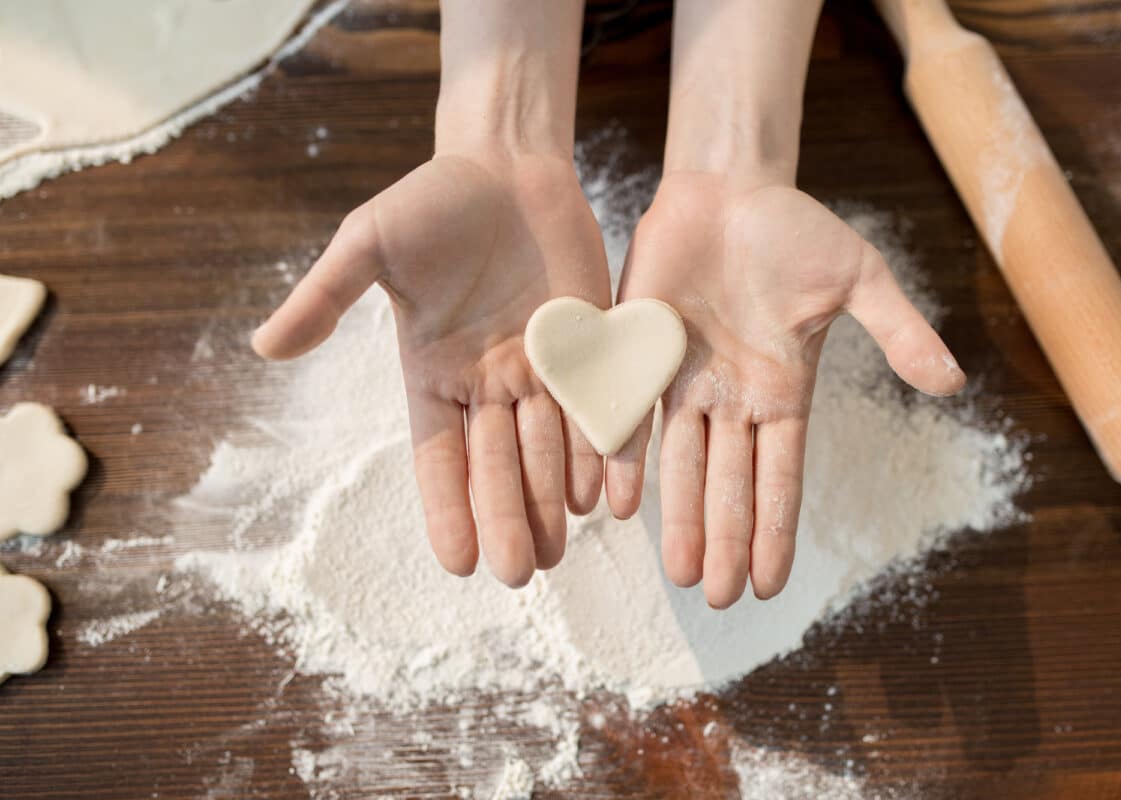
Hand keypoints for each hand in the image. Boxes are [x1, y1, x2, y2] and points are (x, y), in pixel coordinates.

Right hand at [253, 152, 610, 585]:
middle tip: (518, 572)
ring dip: (551, 499)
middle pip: (497, 463)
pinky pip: (595, 407)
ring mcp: (540, 369)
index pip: (439, 455)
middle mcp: (487, 383)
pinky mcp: (589, 346)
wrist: (506, 165)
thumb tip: (263, 347)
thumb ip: (325, 295)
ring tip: (557, 550)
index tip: (457, 563)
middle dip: (506, 516)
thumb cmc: (430, 201)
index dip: (448, 506)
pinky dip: (599, 450)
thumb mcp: (369, 243)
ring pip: (548, 447)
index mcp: (433, 373)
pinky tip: (604, 494)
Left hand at [611, 171, 964, 606]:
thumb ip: (899, 329)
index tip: (770, 585)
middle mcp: (732, 398)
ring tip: (681, 574)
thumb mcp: (859, 277)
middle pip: (729, 484)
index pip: (780, 476)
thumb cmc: (796, 231)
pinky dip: (624, 459)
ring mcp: (683, 380)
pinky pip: (629, 415)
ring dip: (680, 519)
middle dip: (725, 540)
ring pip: (682, 464)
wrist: (727, 188)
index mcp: (783, 391)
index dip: (774, 529)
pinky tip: (617, 505)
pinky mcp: (639, 353)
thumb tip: (954, 382)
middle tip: (718, 598)